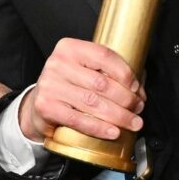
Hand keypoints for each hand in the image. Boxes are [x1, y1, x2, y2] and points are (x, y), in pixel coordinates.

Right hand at [20, 38, 143, 143]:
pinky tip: (113, 131)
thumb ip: (108, 72)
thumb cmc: (68, 85)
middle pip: (101, 82)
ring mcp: (50, 85)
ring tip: (133, 122)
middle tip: (138, 108)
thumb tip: (139, 87)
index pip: (103, 55)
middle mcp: (58, 63)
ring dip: (119, 115)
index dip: (125, 72)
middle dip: (126, 98)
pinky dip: (100, 128)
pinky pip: (79, 119)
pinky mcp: (46, 107)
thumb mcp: (84, 70)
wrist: (38, 104)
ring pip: (93, 102)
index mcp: (69, 48)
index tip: (136, 87)